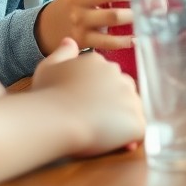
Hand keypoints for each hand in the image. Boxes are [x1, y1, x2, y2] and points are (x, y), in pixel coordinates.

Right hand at [31, 38, 144, 155]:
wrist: (55, 119)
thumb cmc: (47, 96)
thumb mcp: (48, 68)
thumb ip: (62, 54)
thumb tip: (70, 41)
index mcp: (99, 62)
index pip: (107, 76)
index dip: (99, 94)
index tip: (85, 105)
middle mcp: (119, 75)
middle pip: (123, 90)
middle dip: (114, 104)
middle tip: (93, 120)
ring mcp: (130, 98)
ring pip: (133, 109)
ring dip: (122, 121)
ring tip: (102, 133)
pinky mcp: (136, 121)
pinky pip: (139, 130)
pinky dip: (129, 138)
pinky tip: (115, 144)